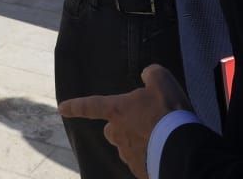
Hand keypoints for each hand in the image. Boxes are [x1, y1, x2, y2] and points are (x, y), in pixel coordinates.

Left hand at [58, 65, 192, 178]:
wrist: (181, 147)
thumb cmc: (168, 111)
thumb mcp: (162, 81)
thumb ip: (151, 73)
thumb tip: (147, 75)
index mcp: (117, 111)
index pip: (90, 106)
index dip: (75, 106)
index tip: (61, 108)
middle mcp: (117, 134)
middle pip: (112, 130)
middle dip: (122, 126)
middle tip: (143, 122)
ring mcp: (128, 154)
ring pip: (127, 146)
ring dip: (138, 141)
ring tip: (159, 137)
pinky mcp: (140, 170)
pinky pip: (141, 161)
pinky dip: (149, 156)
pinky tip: (163, 150)